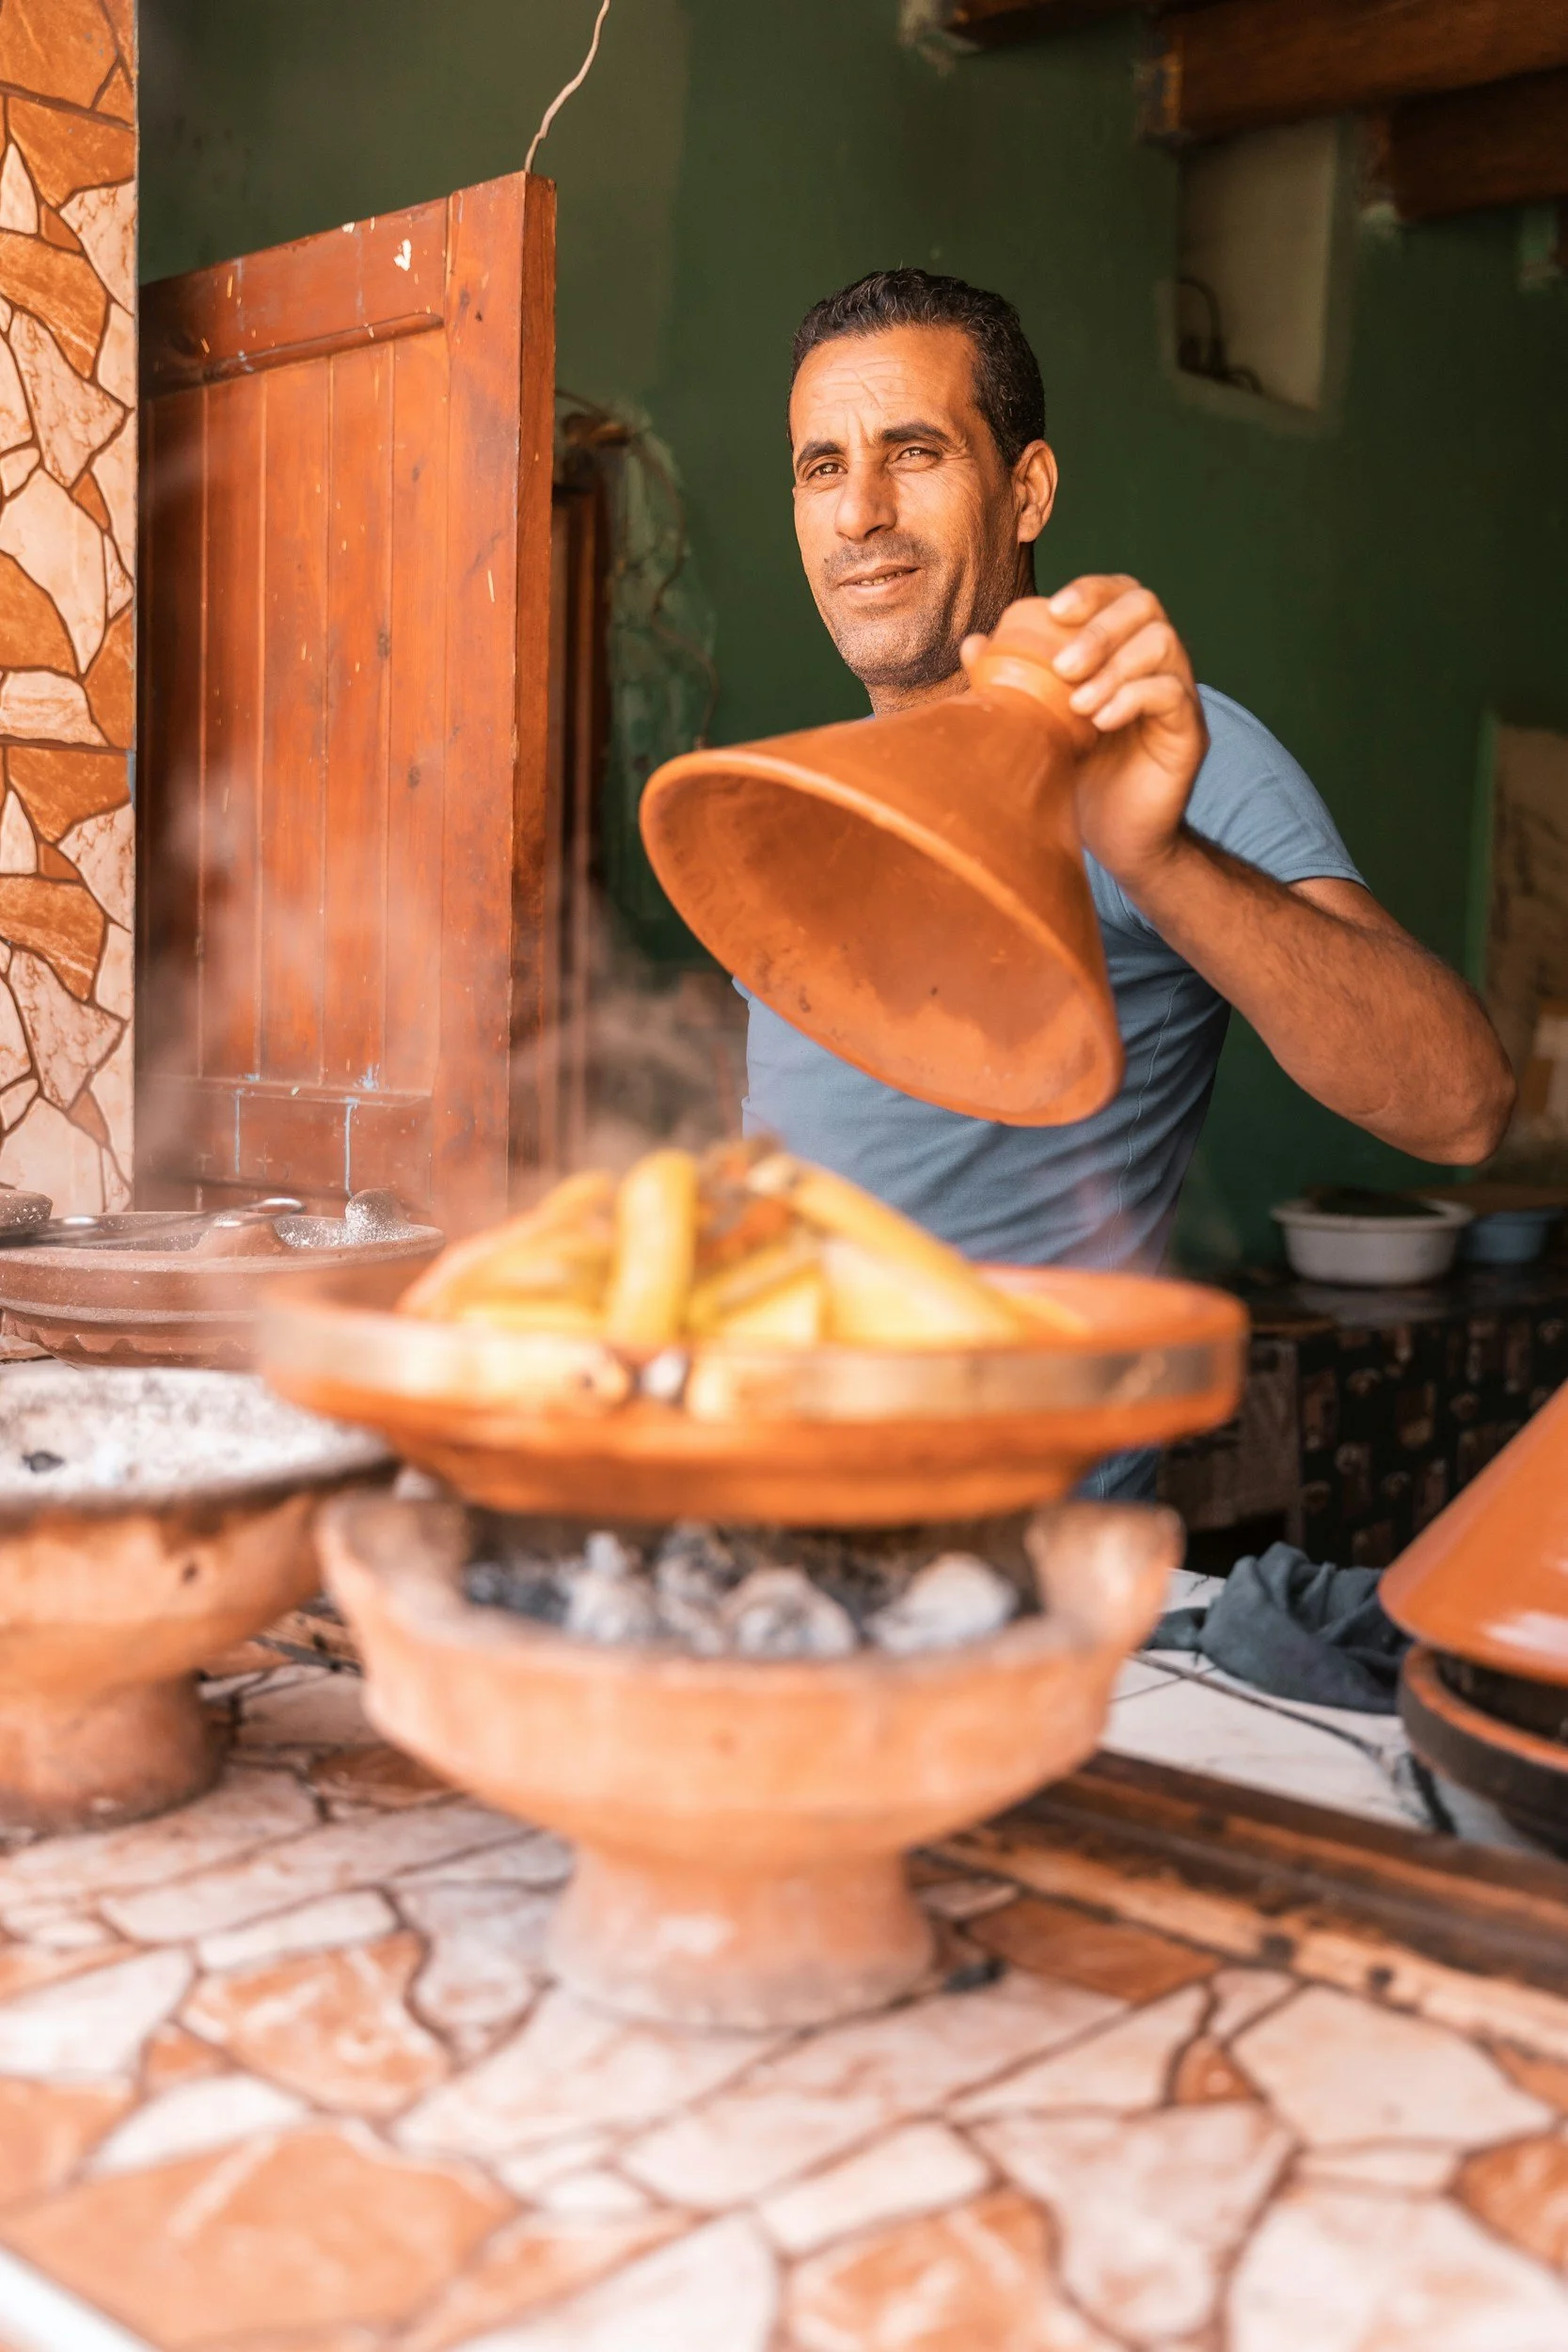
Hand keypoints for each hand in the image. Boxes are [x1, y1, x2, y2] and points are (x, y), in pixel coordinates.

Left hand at [1039, 576, 1208, 890]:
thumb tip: (973, 644)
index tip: (1053, 610)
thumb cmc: (1076, 775)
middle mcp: (1155, 662)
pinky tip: (1101, 723)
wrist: (1114, 839)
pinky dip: (1134, 699)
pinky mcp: (1190, 732)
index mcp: (1121, 649)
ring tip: (1078, 705)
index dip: (1091, 590)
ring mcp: (1178, 694)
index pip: (1118, 592)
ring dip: (1114, 666)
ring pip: (1164, 643)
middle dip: (1100, 628)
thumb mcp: (1038, 725)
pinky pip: (1174, 694)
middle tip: (1062, 667)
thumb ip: (1011, 683)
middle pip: (1145, 606)